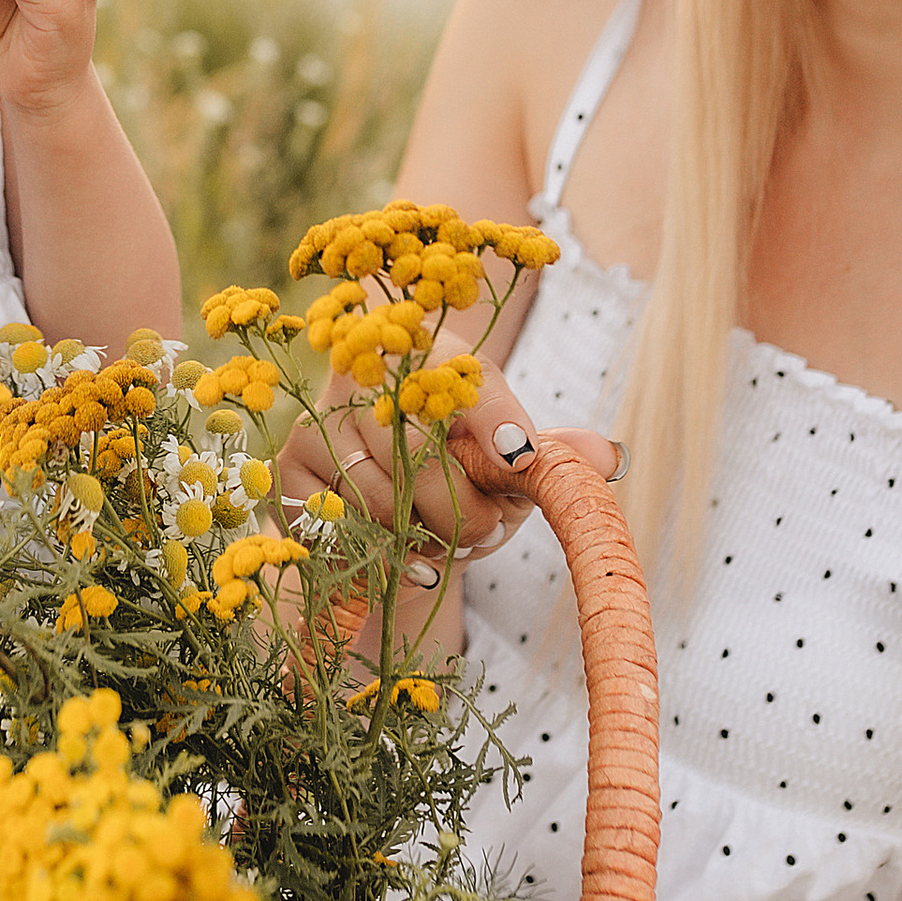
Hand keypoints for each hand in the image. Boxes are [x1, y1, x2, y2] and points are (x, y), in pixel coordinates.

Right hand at [282, 358, 622, 573]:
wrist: (393, 515)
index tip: (521, 461)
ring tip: (440, 538)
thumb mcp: (509, 466)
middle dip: (459, 503)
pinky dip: (376, 546)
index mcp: (435, 353)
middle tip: (486, 532)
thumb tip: (610, 456)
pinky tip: (393, 547)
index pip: (467, 378)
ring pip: (381, 491)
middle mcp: (370, 368)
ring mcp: (323, 414)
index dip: (497, 420)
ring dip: (421, 532)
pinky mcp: (291, 464)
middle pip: (418, 443)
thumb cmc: (461, 478)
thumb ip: (553, 458)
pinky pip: (339, 518)